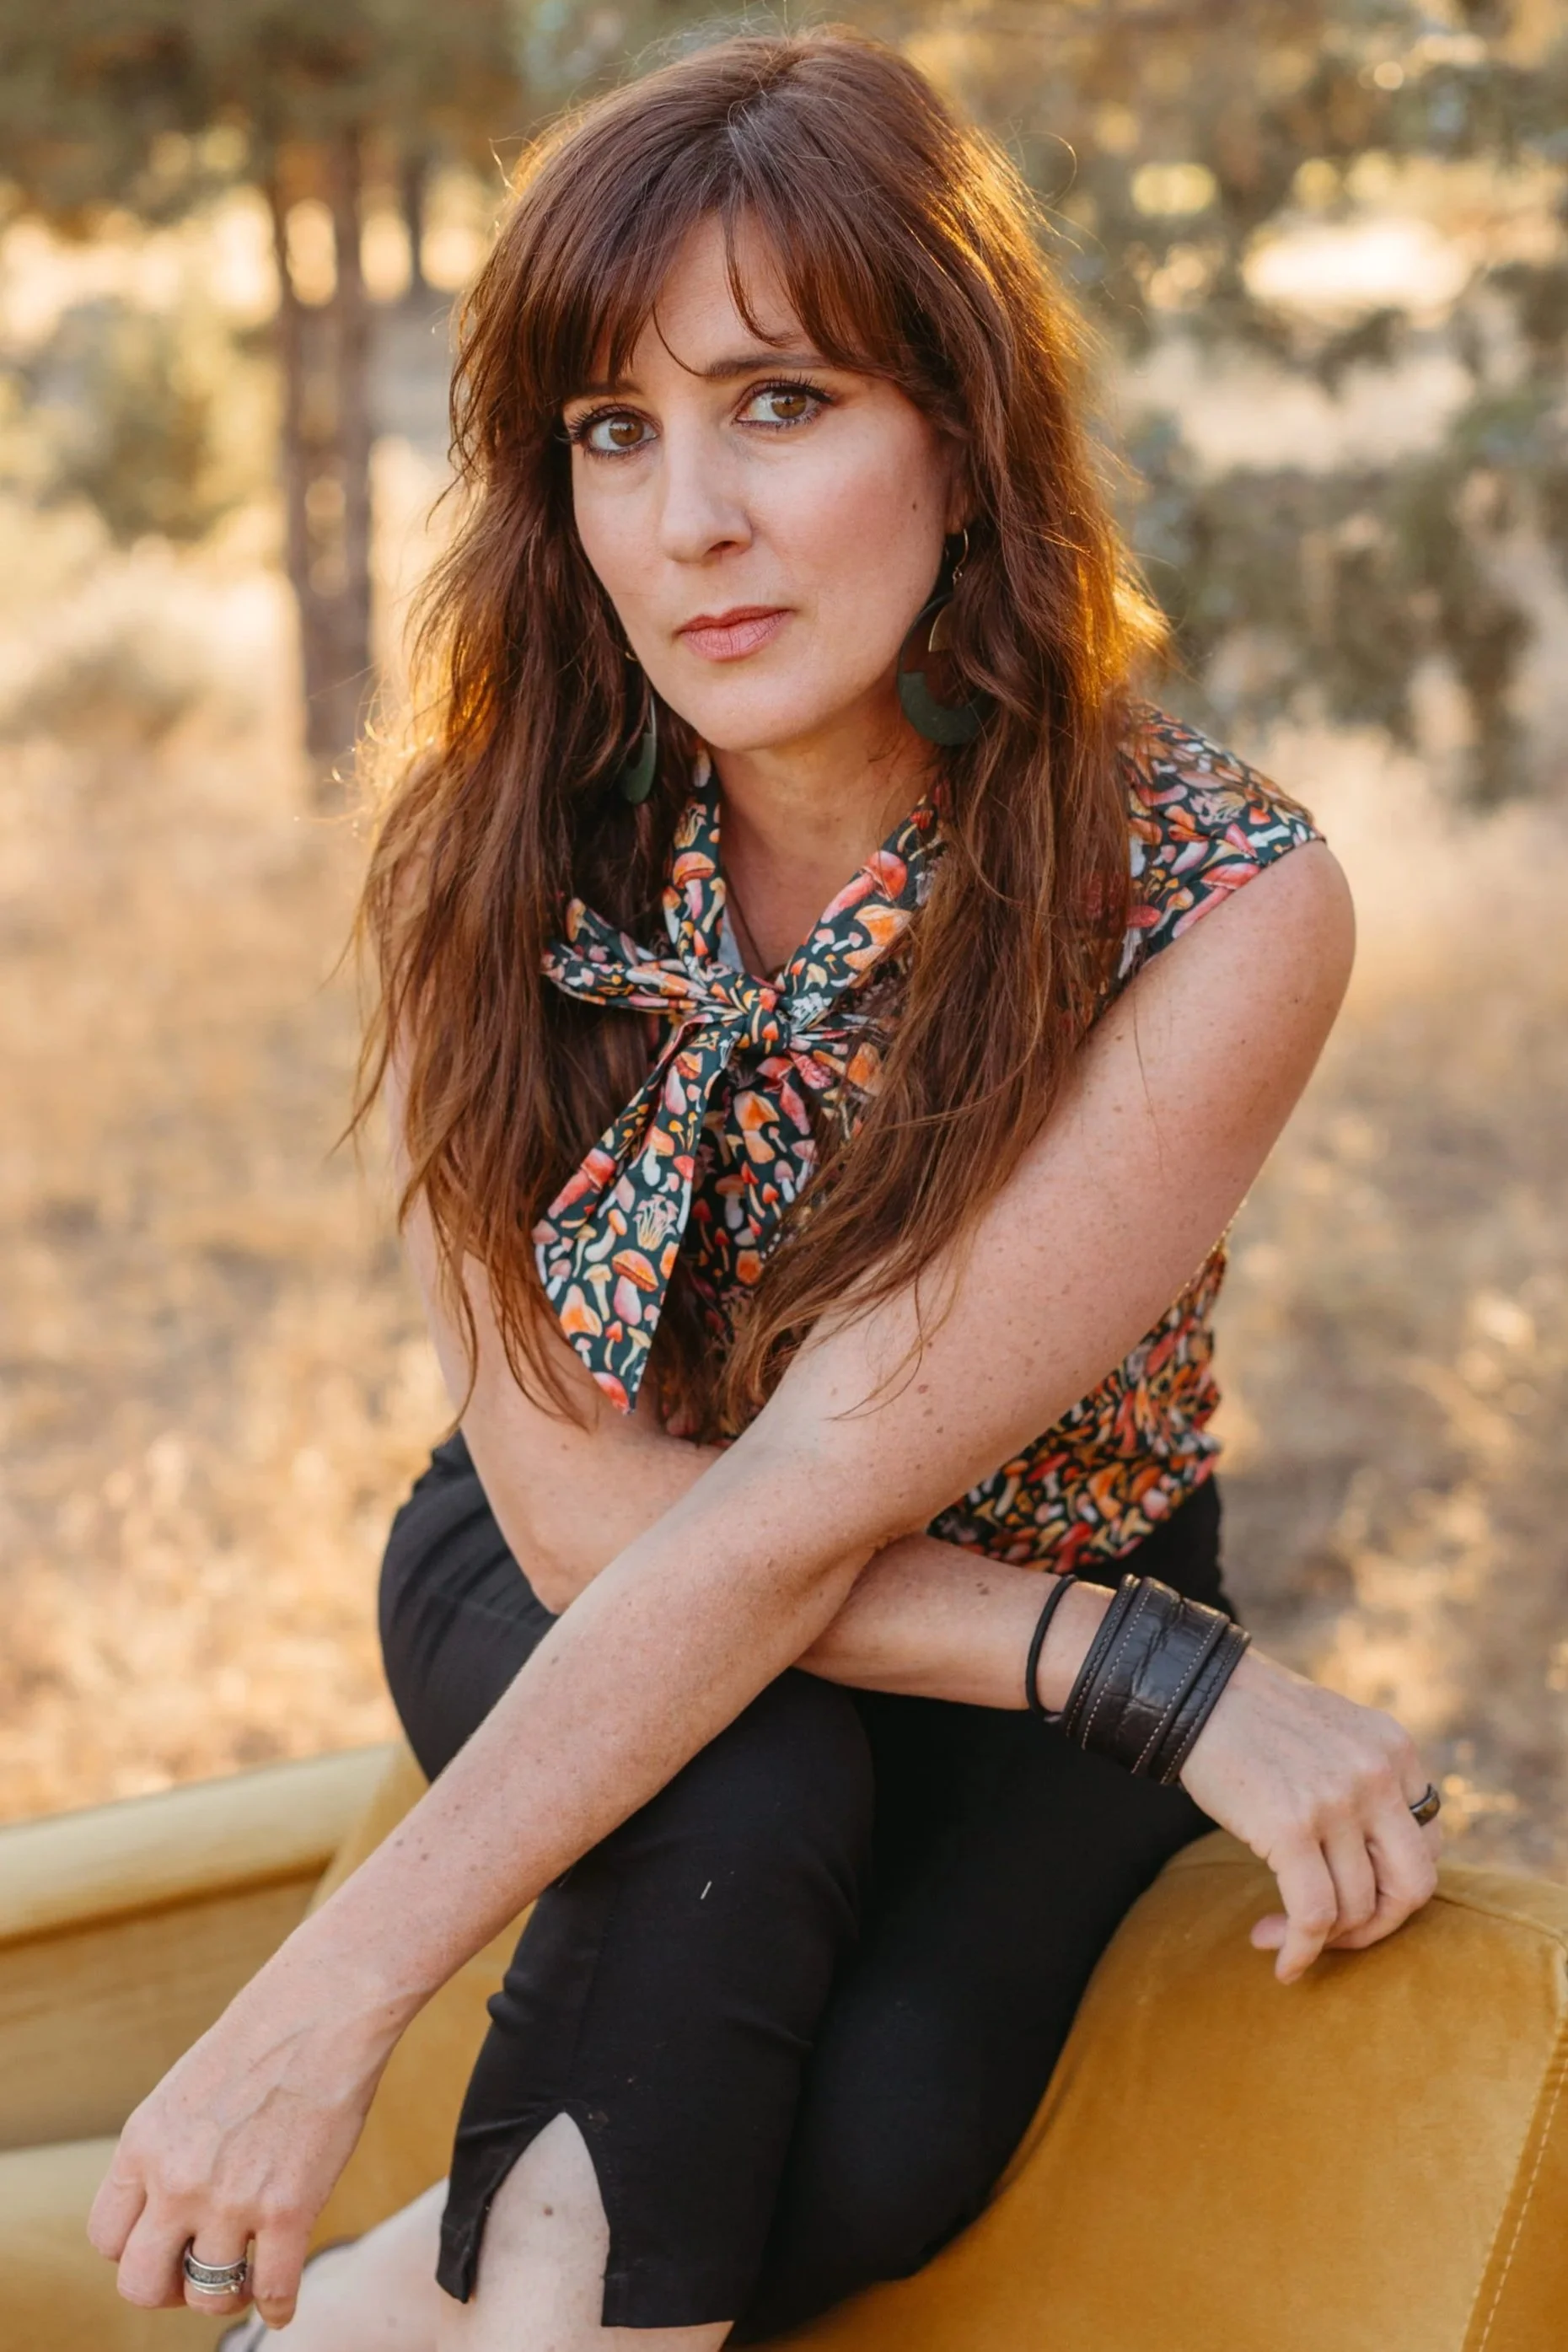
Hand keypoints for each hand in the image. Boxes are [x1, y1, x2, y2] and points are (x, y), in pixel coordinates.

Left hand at [87, 1937, 401, 2326]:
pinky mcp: (289, 2208)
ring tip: (245, 2278)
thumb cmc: (266, 2033)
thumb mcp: (187, 2089)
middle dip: (169, 2288)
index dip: (137, 2249)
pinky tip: (283, 2299)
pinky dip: (278, 2304)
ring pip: (207, 2296)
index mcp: (144, 2143)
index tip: (166, 2242)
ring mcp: (231, 2199)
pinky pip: (273, 2289)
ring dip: (226, 2295)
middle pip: (141, 2284)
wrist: (326, 2003)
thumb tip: (176, 2205)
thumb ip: (172, 2149)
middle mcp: (176, 2179)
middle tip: (197, 2273)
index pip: (107, 2238)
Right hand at [1176, 1646, 1441, 1984]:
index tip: (1355, 1899)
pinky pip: (1313, 1914)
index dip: (1394, 1887)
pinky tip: (1282, 1962)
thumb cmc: (1259, 1722)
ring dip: (1323, 1940)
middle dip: (1375, 1926)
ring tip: (1279, 1935)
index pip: (1429, 1847)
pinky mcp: (1290, 1826)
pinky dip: (1301, 1950)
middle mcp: (1377, 1774)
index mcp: (1395, 1750)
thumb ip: (1370, 1784)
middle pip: (1412, 1886)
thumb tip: (1376, 1869)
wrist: (1196, 1693)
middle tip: (1335, 1934)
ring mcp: (1337, 1801)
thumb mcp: (1338, 1735)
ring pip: (1357, 1907)